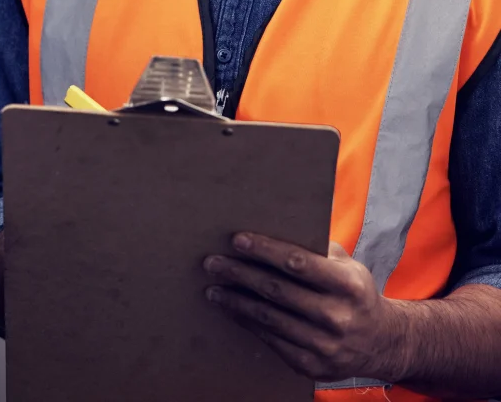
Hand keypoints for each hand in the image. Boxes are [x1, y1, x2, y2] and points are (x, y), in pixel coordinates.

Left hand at [203, 233, 409, 383]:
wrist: (381, 342)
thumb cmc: (354, 291)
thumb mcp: (348, 265)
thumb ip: (317, 250)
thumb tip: (273, 227)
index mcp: (348, 284)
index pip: (299, 263)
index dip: (265, 250)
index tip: (237, 240)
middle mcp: (337, 316)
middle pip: (278, 290)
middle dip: (240, 274)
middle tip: (213, 262)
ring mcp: (324, 345)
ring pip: (269, 318)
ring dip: (236, 301)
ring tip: (213, 287)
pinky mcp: (311, 365)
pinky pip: (271, 340)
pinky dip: (248, 323)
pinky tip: (232, 310)